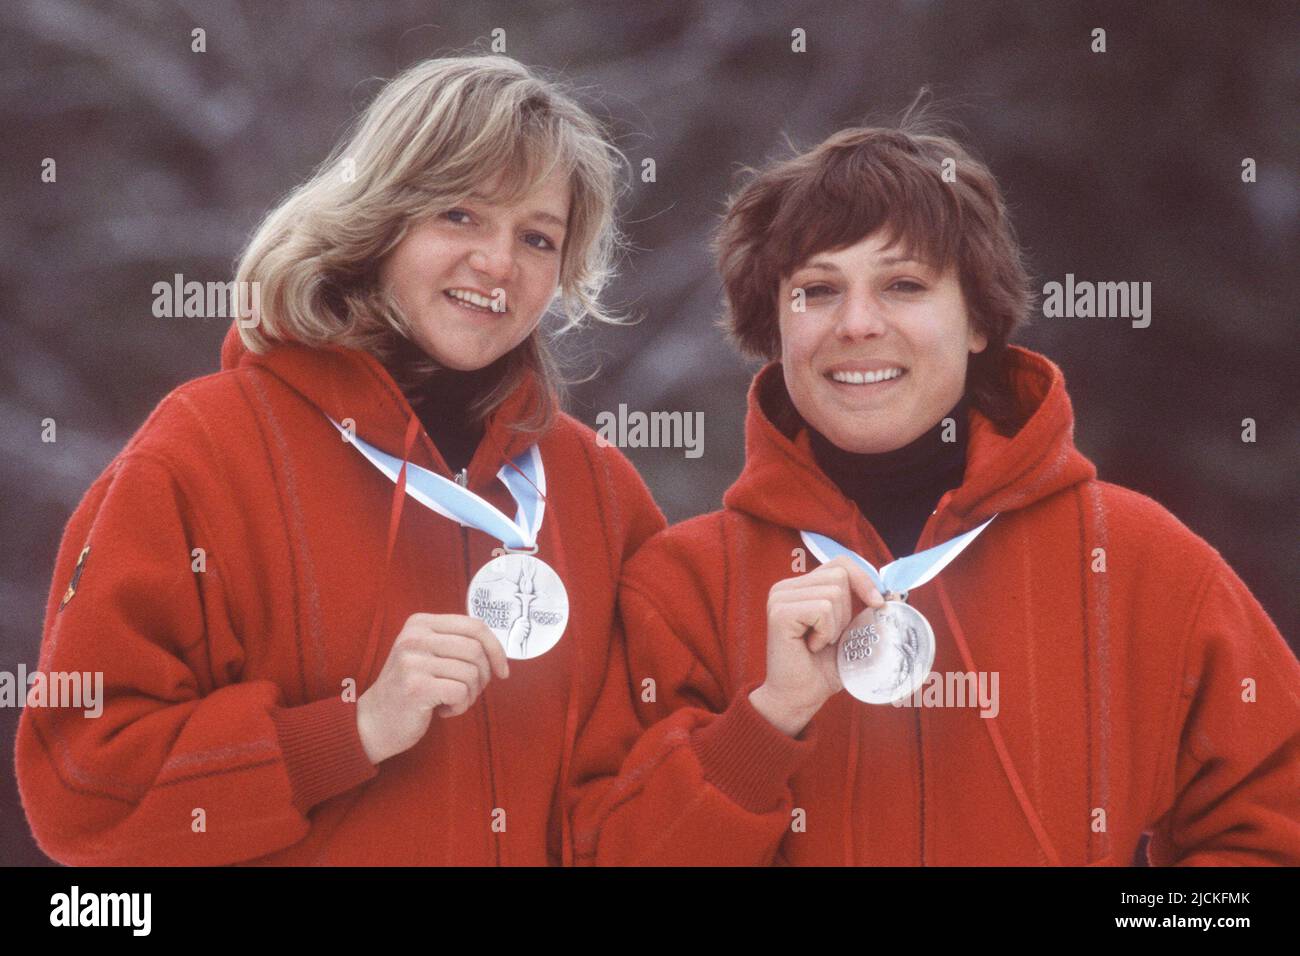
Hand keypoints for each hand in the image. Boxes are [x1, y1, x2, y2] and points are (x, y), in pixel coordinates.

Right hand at [357, 613, 508, 763]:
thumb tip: (498, 649)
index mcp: (420, 623)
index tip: (502, 670)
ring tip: (452, 701)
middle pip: (476, 649)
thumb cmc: (410, 689)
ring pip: (471, 672)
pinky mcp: (416, 686)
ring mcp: (413, 660)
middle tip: (469, 692)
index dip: (496, 648)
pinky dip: (460, 706)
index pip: (474, 625)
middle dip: (483, 676)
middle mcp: (414, 637)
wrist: (373, 721)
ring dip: (470, 695)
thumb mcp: (427, 654)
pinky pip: (461, 692)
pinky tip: (443, 711)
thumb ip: (455, 643)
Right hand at [750, 556, 883, 735]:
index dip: (864, 580)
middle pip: (840, 575)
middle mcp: (786, 587)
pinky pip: (823, 609)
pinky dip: (826, 631)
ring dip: (837, 625)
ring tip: (820, 643)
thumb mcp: (852, 633)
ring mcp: (779, 597)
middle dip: (848, 611)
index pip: (840, 563)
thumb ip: (867, 610)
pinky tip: (812, 646)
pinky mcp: (779, 612)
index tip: (878, 605)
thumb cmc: (823, 668)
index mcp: (800, 587)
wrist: (800, 698)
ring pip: (833, 593)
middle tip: (831, 637)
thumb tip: (895, 594)